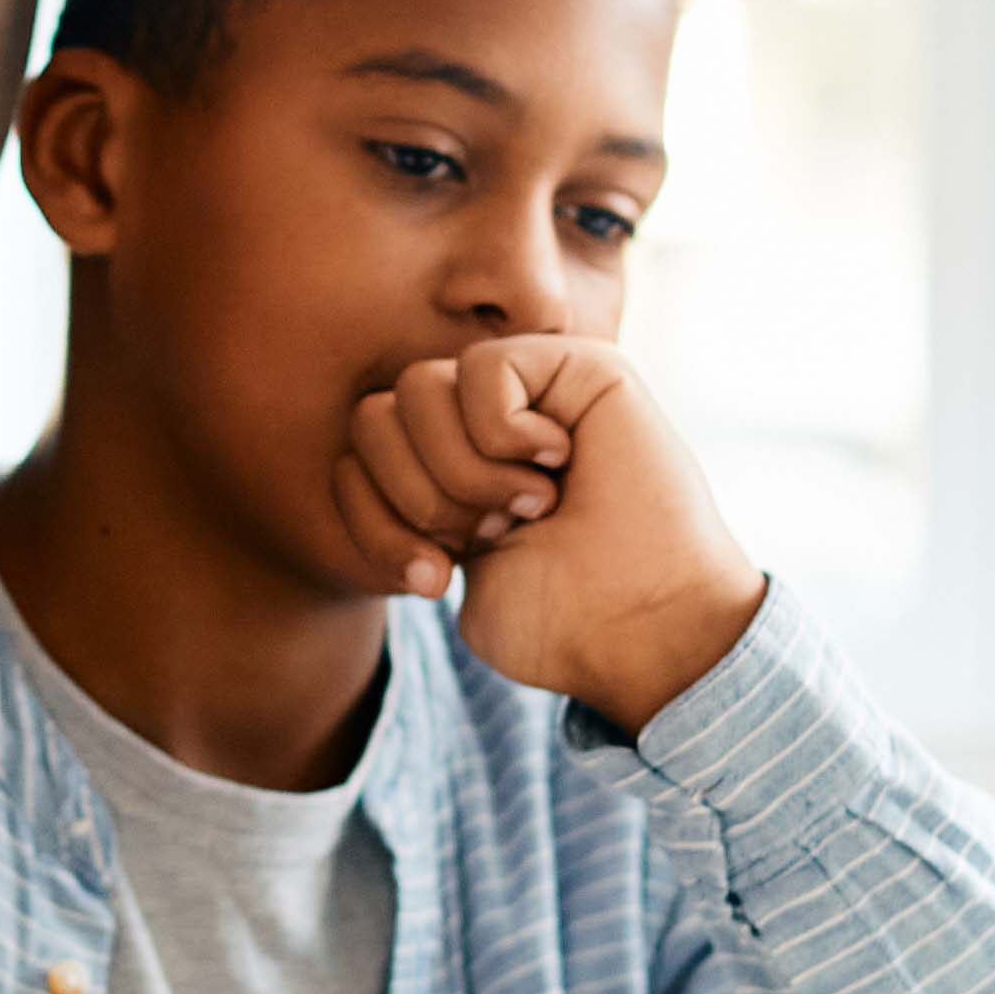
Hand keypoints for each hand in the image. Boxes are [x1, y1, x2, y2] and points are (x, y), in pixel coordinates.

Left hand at [329, 334, 766, 732]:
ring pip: (416, 387)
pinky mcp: (574, 364)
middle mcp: (479, 427)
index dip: (375, 524)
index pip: (353, 461)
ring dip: (462, 471)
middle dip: (416, 496)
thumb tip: (355, 459)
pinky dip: (505, 431)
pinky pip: (483, 367)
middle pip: (372, 417)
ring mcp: (526, 391)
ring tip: (528, 507)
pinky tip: (557, 463)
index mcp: (445, 477)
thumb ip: (388, 512)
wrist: (642, 628)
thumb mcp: (437, 572)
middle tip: (489, 535)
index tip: (437, 578)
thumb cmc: (557, 619)